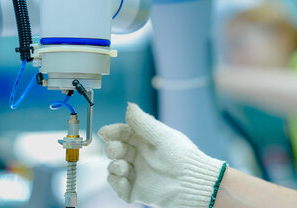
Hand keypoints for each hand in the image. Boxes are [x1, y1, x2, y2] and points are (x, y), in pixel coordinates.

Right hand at [98, 103, 226, 207]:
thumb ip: (143, 122)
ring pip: (114, 168)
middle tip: (114, 149)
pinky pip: (119, 187)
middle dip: (112, 148)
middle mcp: (139, 156)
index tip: (104, 132)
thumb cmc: (181, 155)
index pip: (123, 133)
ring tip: (123, 166)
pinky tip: (122, 179)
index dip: (112, 132)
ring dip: (114, 166)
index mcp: (145, 140)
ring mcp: (137, 173)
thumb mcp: (162, 136)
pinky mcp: (136, 190)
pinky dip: (116, 184)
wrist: (192, 180)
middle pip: (116, 150)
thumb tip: (129, 106)